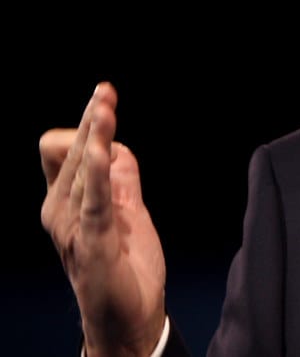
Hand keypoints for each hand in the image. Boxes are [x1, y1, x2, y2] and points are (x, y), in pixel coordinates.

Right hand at [40, 82, 166, 356]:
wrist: (129, 318)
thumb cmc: (125, 266)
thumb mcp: (126, 211)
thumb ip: (122, 179)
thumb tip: (120, 145)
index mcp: (66, 200)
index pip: (61, 149)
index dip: (85, 124)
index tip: (105, 100)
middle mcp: (60, 210)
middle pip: (73, 149)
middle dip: (92, 118)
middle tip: (106, 90)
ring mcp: (73, 226)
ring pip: (83, 167)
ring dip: (97, 135)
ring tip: (106, 106)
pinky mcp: (93, 241)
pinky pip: (94, 198)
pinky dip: (100, 172)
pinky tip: (107, 149)